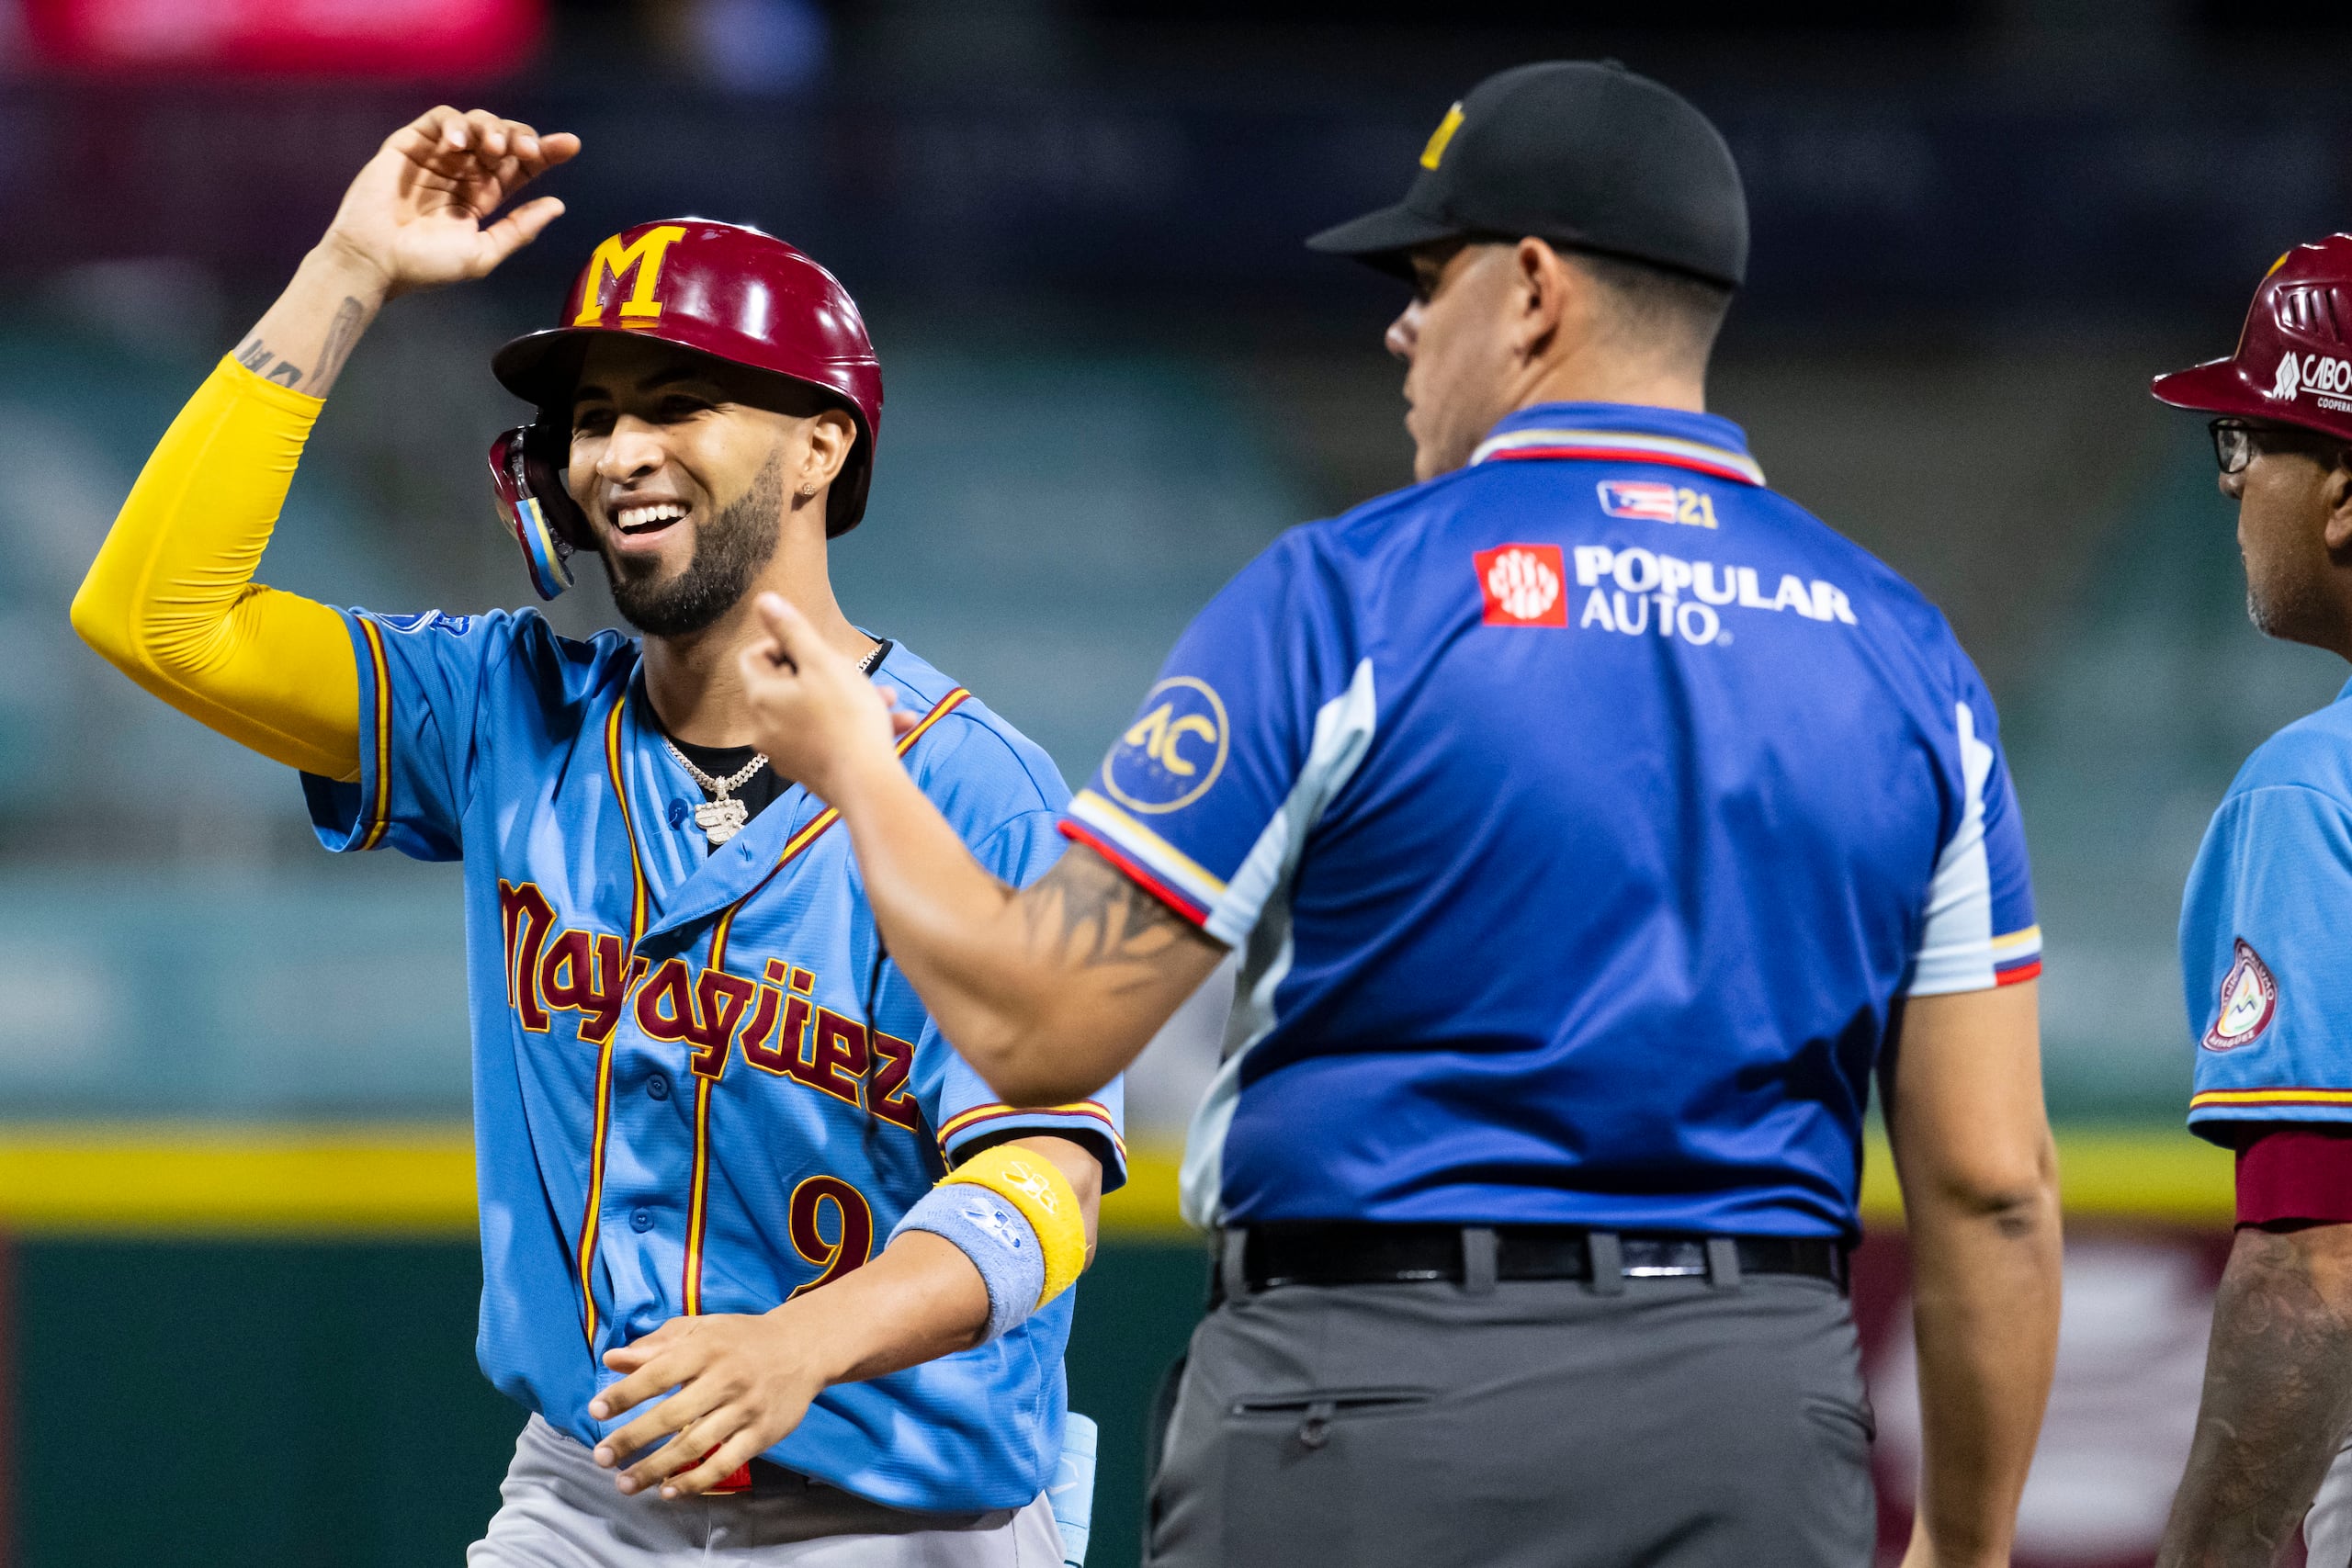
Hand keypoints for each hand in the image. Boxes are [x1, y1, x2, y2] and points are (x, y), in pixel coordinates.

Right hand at [317, 107, 578, 299]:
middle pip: (504, 139)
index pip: (521, 168)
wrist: (376, 261)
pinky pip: (440, 119)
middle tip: (528, 151)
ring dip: (492, 129)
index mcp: (483, 197)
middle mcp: (464, 172)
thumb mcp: (484, 252)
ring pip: (476, 122)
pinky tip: (460, 145)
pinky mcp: (410, 143)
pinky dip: (456, 123)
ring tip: (493, 149)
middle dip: (523, 138)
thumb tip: (558, 205)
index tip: (571, 145)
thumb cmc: (426, 266)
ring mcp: (438, 156)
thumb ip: (519, 229)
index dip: (546, 153)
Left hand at [589, 1309, 828, 1497]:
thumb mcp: (701, 1329)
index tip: (595, 1411)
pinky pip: (725, 1463)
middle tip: (601, 1457)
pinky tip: (668, 1490)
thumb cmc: (741, 1338)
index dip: (625, 1393)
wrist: (803, 1347)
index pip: (659, 1373)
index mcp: (707, 1348)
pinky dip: (695, 1480)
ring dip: (656, 1468)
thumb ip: (657, 1344)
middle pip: (672, 1414)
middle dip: (633, 1439)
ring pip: (695, 1444)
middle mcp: (726, 1378)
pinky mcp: (762, 1433)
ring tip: (625, 1483)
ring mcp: (746, 1408)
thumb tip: (612, 1359)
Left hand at [738, 592, 914, 801]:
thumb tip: (763, 600)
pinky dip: (851, 729)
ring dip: (850, 701)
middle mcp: (763, 726)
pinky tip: (893, 725)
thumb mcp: (822, 662)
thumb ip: (792, 630)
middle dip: (828, 674)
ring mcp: (784, 753)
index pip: (755, 656)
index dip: (784, 646)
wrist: (866, 784)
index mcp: (761, 695)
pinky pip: (826, 739)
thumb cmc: (846, 716)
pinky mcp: (807, 772)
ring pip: (813, 713)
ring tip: (887, 701)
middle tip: (860, 675)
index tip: (816, 652)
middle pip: (787, 686)